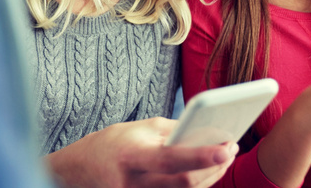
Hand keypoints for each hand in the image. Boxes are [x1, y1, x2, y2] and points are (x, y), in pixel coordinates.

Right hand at [45, 117, 237, 187]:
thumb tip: (207, 132)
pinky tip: (207, 172)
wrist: (78, 172)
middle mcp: (134, 184)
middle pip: (185, 183)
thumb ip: (173, 131)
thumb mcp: (140, 128)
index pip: (172, 159)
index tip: (228, 146)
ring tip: (223, 158)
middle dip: (214, 167)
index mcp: (132, 158)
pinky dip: (196, 185)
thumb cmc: (113, 144)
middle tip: (231, 148)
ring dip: (210, 177)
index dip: (202, 155)